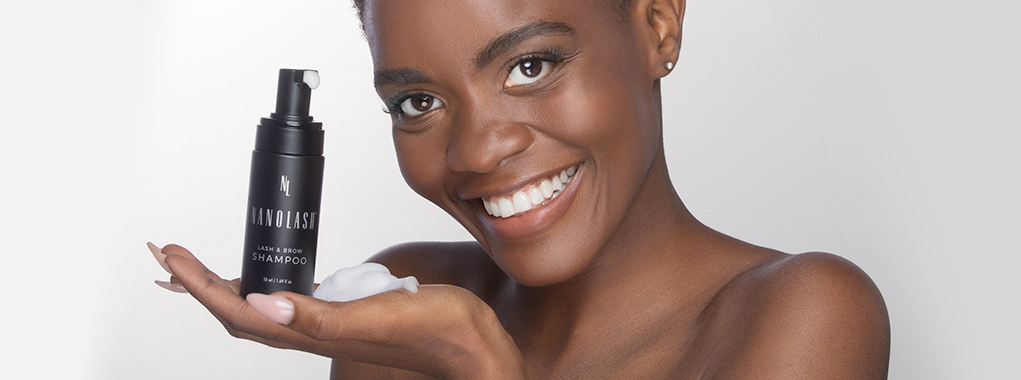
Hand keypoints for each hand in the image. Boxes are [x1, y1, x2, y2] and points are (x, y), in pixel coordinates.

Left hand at [149, 243, 524, 378]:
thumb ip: (320, 316)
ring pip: (260, 307)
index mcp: (311, 333)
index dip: (200, 285)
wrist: (472, 346)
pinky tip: (266, 273)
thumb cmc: (435, 335)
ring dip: (225, 285)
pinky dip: (264, 282)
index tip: (172, 255)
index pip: (238, 311)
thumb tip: (261, 303)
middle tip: (170, 254)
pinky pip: (290, 299)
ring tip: (200, 265)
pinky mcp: (345, 312)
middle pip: (238, 311)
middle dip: (199, 284)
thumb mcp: (377, 317)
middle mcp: (311, 331)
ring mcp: (326, 323)